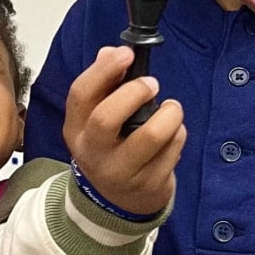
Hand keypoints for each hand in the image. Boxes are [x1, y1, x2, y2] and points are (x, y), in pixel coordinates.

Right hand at [63, 46, 185, 216]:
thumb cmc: (110, 147)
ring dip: (168, 114)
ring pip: (150, 136)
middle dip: (134, 93)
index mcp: (76, 130)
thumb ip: (103, 85)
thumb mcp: (95, 119)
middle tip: (152, 84)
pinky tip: (173, 134)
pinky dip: (179, 135)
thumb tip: (111, 52)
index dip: (103, 70)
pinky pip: (172, 151)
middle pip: (106, 118)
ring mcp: (120, 172)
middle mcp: (92, 152)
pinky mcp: (148, 185)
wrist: (114, 203)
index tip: (126, 53)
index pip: (80, 95)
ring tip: (172, 109)